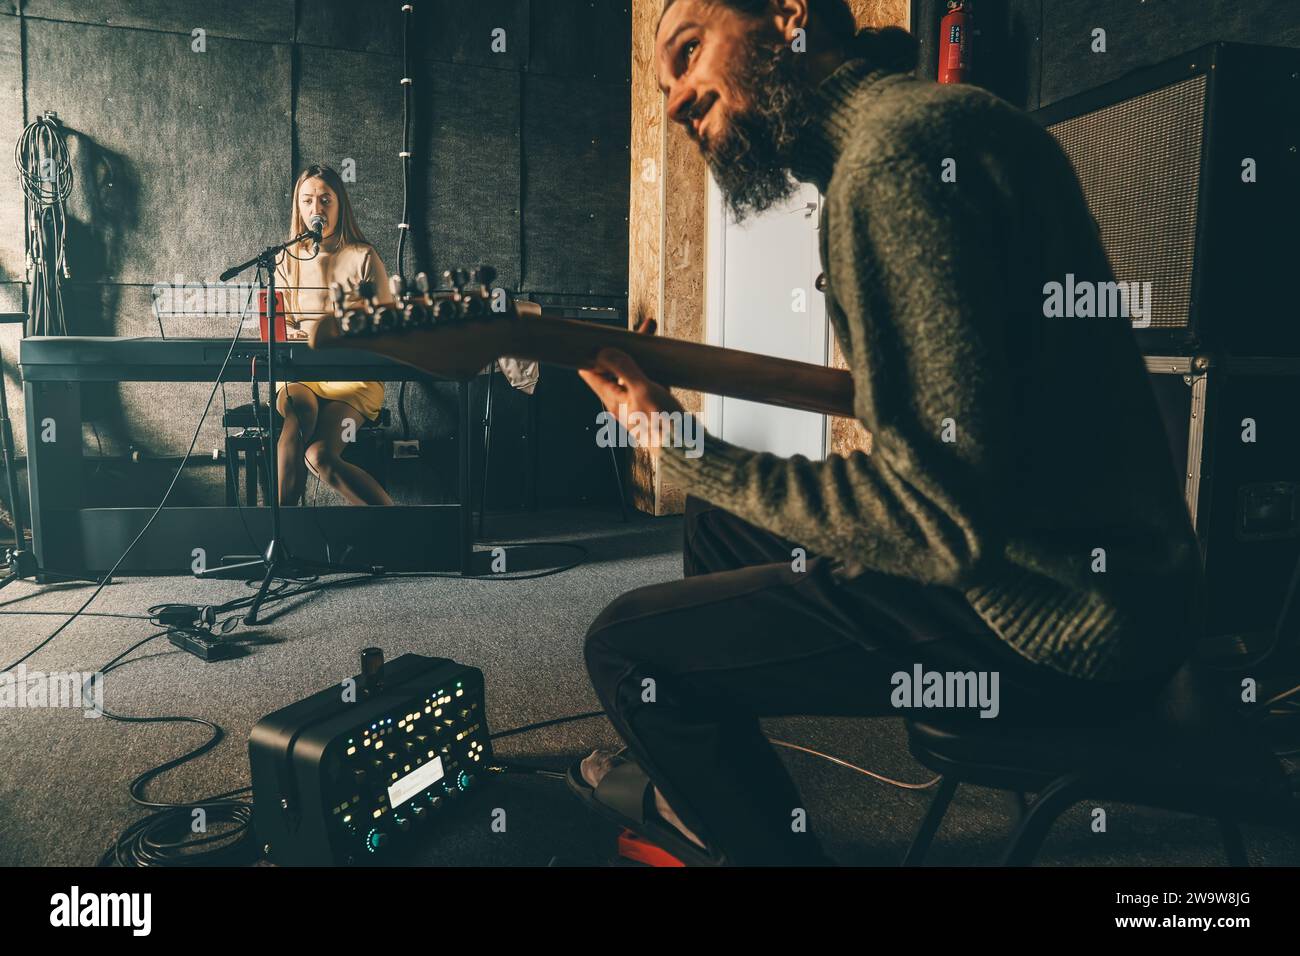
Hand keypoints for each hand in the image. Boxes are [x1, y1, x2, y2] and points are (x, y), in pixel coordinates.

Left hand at [578, 322, 682, 456]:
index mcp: (612, 400)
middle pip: (613, 368)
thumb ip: (624, 368)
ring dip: (638, 353)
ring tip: (649, 333)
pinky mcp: (651, 404)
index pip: (591, 372)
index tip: (599, 336)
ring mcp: (636, 403)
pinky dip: (651, 365)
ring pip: (632, 372)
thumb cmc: (665, 424)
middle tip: (637, 329)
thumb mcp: (643, 391)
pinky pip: (647, 379)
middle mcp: (621, 402)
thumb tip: (605, 351)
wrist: (687, 445)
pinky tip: (659, 356)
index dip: (593, 353)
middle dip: (622, 347)